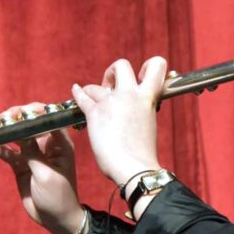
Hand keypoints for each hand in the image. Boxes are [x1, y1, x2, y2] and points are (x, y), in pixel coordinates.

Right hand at [0, 102, 85, 233]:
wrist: (55, 219)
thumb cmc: (58, 196)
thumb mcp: (46, 174)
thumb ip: (33, 152)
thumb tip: (22, 130)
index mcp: (60, 143)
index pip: (47, 119)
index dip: (33, 112)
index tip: (18, 111)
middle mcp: (46, 145)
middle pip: (28, 124)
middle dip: (14, 116)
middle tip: (1, 116)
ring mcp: (32, 154)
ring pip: (15, 136)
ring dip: (1, 126)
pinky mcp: (21, 165)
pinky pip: (7, 152)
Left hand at [71, 56, 166, 186]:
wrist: (134, 168)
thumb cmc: (142, 153)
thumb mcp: (148, 123)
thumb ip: (140, 109)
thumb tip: (130, 108)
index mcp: (148, 97)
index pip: (157, 66)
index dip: (148, 66)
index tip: (140, 77)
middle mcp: (130, 94)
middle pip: (122, 65)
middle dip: (113, 72)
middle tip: (111, 86)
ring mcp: (111, 102)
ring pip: (96, 85)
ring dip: (93, 91)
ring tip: (94, 101)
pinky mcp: (94, 113)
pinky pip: (82, 96)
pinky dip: (77, 93)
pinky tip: (75, 90)